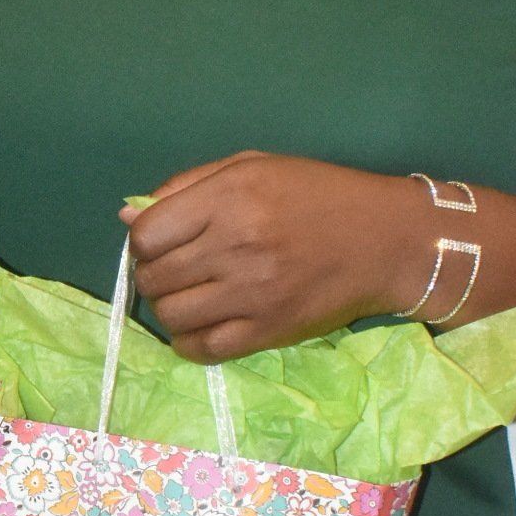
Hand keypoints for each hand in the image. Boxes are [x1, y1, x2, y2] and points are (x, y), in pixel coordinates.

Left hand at [122, 152, 433, 360]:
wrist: (387, 240)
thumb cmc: (318, 194)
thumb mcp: (253, 166)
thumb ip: (187, 186)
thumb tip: (128, 215)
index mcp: (229, 198)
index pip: (147, 235)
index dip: (145, 241)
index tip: (162, 242)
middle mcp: (235, 246)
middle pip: (155, 277)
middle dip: (154, 275)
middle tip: (177, 271)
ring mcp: (251, 293)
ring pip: (172, 315)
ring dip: (171, 308)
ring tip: (192, 296)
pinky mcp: (268, 331)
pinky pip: (202, 349)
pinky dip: (189, 342)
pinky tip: (202, 325)